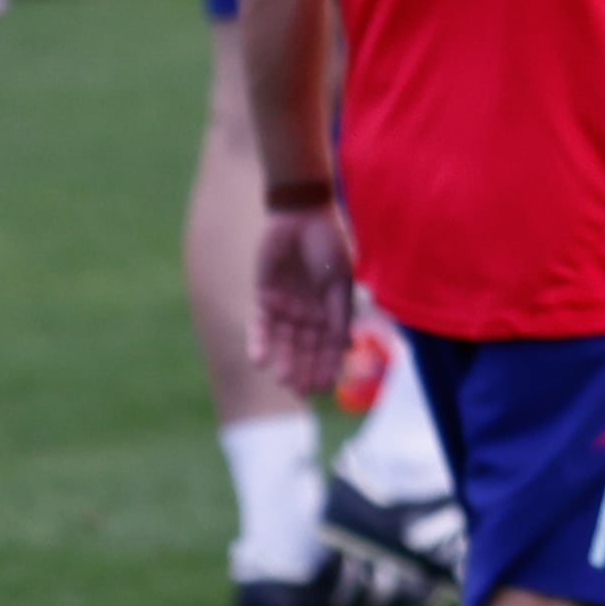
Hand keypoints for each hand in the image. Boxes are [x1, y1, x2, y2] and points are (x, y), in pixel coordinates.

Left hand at [252, 203, 357, 397]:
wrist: (301, 214)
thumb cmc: (328, 244)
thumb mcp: (339, 282)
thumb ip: (340, 314)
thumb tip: (344, 348)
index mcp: (330, 311)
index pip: (329, 347)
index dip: (327, 367)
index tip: (325, 387)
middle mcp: (308, 314)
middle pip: (305, 349)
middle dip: (304, 370)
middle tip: (301, 391)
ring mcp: (286, 307)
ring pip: (284, 343)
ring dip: (284, 361)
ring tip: (284, 380)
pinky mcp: (264, 297)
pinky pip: (260, 325)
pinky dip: (260, 343)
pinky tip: (259, 360)